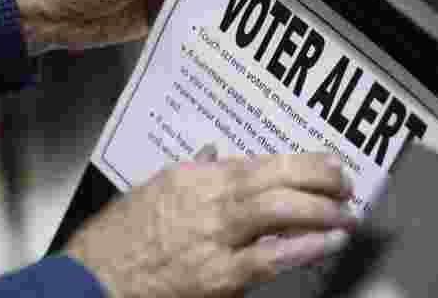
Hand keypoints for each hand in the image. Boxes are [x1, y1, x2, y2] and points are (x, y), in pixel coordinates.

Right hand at [65, 147, 355, 297]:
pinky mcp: (218, 277)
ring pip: (280, 212)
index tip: (327, 164)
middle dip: (320, 181)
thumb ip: (192, 172)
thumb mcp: (153, 190)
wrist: (92, 283)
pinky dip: (304, 247)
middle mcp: (209, 200)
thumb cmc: (118, 240)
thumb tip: (214, 154)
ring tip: (344, 215)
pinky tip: (325, 242)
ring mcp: (215, 238)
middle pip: (278, 180)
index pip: (262, 162)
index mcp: (196, 177)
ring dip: (321, 211)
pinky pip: (271, 257)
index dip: (303, 162)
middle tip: (345, 187)